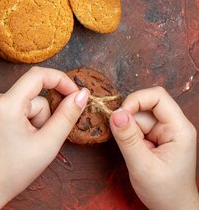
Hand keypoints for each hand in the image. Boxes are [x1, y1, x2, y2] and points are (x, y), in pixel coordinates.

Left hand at [0, 66, 88, 209]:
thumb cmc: (11, 172)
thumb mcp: (47, 145)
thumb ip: (67, 116)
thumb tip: (82, 93)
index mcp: (6, 103)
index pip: (38, 75)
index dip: (61, 80)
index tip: (75, 94)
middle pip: (31, 96)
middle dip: (41, 116)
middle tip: (36, 141)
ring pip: (19, 105)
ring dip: (28, 121)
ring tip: (21, 145)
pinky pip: (5, 111)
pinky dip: (13, 123)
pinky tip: (8, 143)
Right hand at [110, 87, 198, 209]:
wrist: (172, 208)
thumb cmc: (164, 191)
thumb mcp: (142, 166)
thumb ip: (128, 139)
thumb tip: (115, 113)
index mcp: (180, 130)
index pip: (158, 97)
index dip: (136, 100)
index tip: (119, 116)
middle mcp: (174, 126)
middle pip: (145, 105)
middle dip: (129, 118)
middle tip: (122, 138)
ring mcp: (164, 131)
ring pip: (137, 116)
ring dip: (128, 130)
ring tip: (132, 151)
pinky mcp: (155, 137)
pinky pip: (136, 126)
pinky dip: (128, 135)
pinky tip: (132, 150)